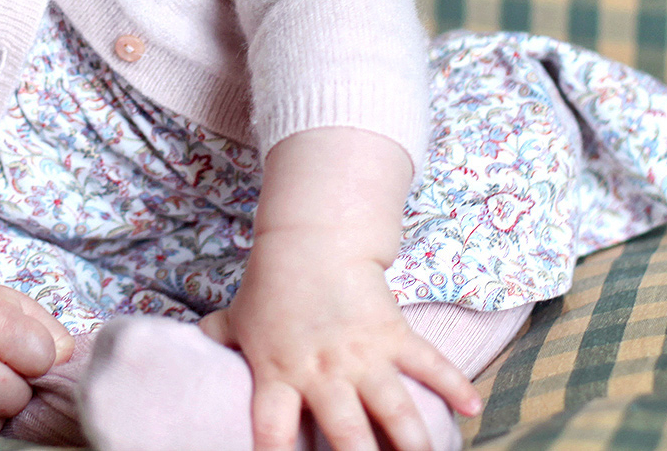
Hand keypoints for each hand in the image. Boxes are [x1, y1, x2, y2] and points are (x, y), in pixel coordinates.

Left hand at [202, 245, 478, 450]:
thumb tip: (194, 346)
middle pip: (346, 434)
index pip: (273, 433)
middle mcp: (322, 373)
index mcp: (279, 376)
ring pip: (394, 408)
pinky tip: (473, 410)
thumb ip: (220, 340)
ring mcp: (362, 355)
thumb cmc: (271, 285)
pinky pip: (429, 363)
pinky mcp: (394, 334)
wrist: (312, 237)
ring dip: (414, 441)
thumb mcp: (238, 317)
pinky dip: (455, 385)